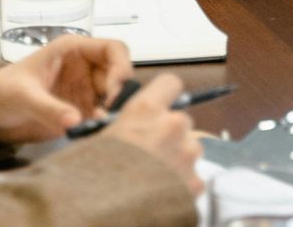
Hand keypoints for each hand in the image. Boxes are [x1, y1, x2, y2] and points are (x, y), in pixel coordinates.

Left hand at [0, 37, 133, 145]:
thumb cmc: (4, 91)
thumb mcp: (23, 96)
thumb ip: (48, 107)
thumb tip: (75, 122)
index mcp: (74, 50)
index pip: (113, 49)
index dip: (120, 66)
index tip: (112, 92)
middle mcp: (86, 68)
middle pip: (119, 75)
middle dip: (118, 95)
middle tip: (106, 115)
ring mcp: (86, 91)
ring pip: (115, 98)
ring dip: (113, 112)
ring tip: (98, 127)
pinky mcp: (83, 112)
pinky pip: (103, 117)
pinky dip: (104, 125)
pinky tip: (93, 133)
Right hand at [101, 73, 203, 193]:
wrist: (106, 210)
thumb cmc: (97, 174)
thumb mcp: (97, 139)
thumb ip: (110, 123)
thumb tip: (105, 116)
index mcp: (146, 110)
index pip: (170, 83)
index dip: (165, 94)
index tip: (159, 106)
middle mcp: (172, 125)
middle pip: (181, 120)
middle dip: (171, 134)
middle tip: (152, 150)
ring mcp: (187, 154)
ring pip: (191, 148)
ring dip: (179, 158)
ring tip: (156, 175)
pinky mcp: (195, 181)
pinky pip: (194, 177)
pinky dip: (182, 184)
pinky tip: (162, 192)